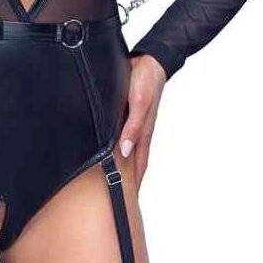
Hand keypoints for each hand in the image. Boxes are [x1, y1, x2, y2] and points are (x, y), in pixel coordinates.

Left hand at [119, 54, 167, 190]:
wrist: (149, 60)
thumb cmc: (146, 81)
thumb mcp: (139, 104)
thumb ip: (132, 127)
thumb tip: (124, 151)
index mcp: (144, 133)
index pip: (139, 166)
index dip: (135, 184)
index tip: (129, 202)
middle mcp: (140, 131)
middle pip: (134, 162)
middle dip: (129, 180)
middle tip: (120, 197)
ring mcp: (135, 123)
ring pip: (128, 150)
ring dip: (123, 165)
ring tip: (114, 180)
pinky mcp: (129, 114)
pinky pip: (124, 135)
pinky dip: (120, 147)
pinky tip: (112, 149)